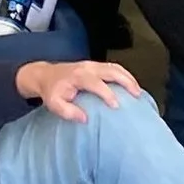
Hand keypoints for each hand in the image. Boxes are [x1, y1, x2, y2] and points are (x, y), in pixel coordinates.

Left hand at [17, 59, 143, 121]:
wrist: (45, 75)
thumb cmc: (51, 90)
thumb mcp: (54, 104)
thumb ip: (68, 112)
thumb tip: (84, 119)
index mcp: (78, 76)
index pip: (96, 83)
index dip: (107, 94)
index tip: (116, 105)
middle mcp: (87, 68)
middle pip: (111, 71)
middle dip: (126, 81)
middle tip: (136, 95)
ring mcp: (92, 65)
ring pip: (115, 67)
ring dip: (128, 77)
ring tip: (138, 91)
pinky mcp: (95, 66)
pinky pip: (113, 67)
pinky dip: (125, 75)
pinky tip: (131, 85)